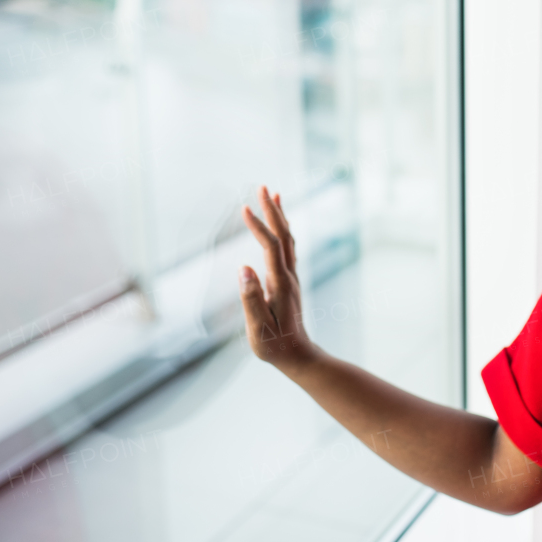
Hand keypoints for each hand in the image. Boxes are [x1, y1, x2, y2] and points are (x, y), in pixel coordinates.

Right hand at [239, 186, 317, 372]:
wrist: (297, 355)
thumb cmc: (273, 345)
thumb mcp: (257, 326)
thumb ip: (250, 298)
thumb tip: (244, 268)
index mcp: (280, 284)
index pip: (270, 247)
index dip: (258, 226)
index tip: (244, 208)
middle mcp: (289, 276)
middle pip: (284, 235)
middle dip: (272, 210)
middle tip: (263, 186)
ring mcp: (291, 277)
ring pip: (288, 239)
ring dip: (280, 215)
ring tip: (272, 194)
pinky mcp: (289, 280)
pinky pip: (288, 247)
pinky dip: (283, 229)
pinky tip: (278, 223)